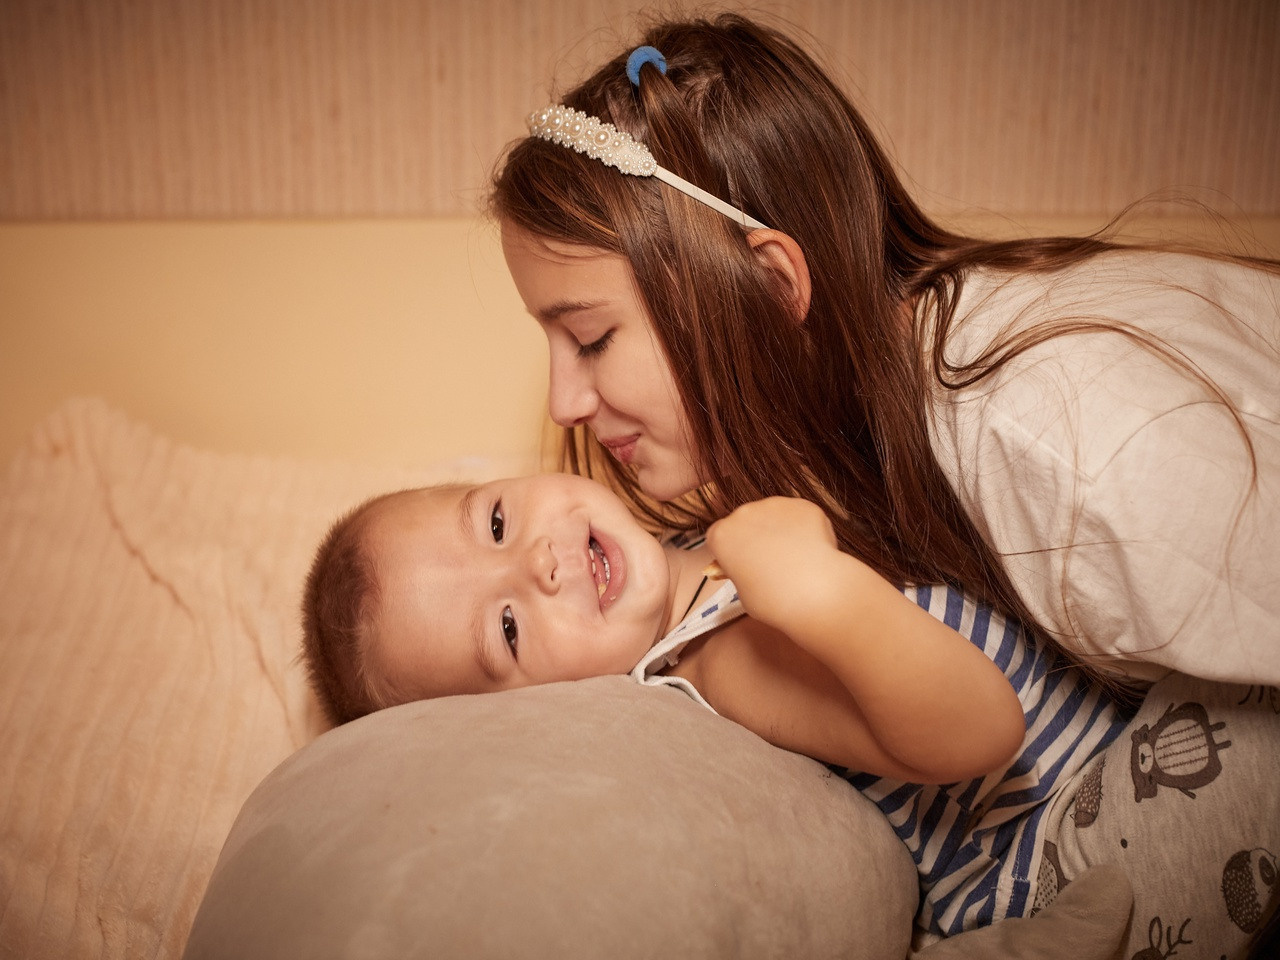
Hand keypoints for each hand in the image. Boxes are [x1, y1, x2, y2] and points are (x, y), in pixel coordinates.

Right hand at [705, 498, 840, 630]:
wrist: (813, 592)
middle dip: (755, 537)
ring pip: (774, 516)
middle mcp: (744, 513)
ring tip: (794, 560)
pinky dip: (804, 529)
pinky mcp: (802, 505)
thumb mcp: (743, 592)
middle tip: (771, 564)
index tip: (742, 563)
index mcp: (722, 535)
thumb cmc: (773, 600)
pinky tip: (810, 551)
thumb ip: (741, 573)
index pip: (719, 536)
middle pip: (746, 521)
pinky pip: (799, 516)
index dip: (731, 550)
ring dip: (779, 531)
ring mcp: (774, 506)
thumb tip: (749, 567)